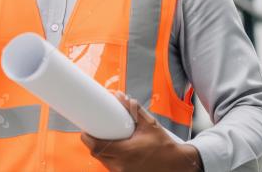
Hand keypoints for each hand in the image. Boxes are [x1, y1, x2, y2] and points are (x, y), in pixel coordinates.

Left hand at [80, 91, 203, 171]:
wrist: (176, 165)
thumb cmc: (164, 146)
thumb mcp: (150, 125)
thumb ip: (134, 110)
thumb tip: (121, 97)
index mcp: (126, 152)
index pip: (97, 146)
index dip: (87, 138)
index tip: (85, 129)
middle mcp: (122, 165)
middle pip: (97, 154)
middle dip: (92, 143)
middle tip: (93, 131)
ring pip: (103, 161)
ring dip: (100, 151)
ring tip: (103, 138)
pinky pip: (111, 166)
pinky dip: (109, 158)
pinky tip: (113, 149)